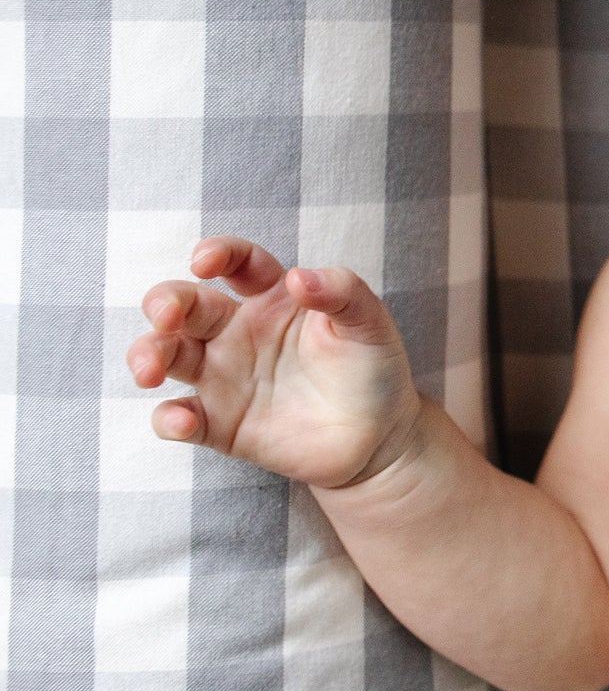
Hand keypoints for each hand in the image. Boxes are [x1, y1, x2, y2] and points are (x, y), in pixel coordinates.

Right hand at [127, 238, 421, 489]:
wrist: (380, 436)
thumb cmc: (372, 368)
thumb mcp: (370, 323)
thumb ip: (342, 292)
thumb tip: (298, 278)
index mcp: (273, 298)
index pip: (236, 263)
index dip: (217, 254)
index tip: (204, 261)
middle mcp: (238, 331)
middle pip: (185, 305)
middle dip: (164, 303)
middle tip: (166, 317)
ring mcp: (224, 377)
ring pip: (167, 355)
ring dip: (147, 355)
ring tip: (150, 370)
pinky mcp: (219, 424)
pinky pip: (179, 417)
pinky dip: (169, 418)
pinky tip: (182, 420)